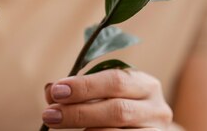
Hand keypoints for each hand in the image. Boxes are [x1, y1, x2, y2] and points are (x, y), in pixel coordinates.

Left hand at [42, 68, 172, 129]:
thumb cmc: (116, 107)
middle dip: (78, 112)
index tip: (56, 91)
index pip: (115, 80)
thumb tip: (51, 91)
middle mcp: (157, 109)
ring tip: (58, 127)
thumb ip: (78, 89)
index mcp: (145, 85)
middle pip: (117, 111)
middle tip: (49, 115)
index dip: (84, 86)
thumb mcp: (102, 93)